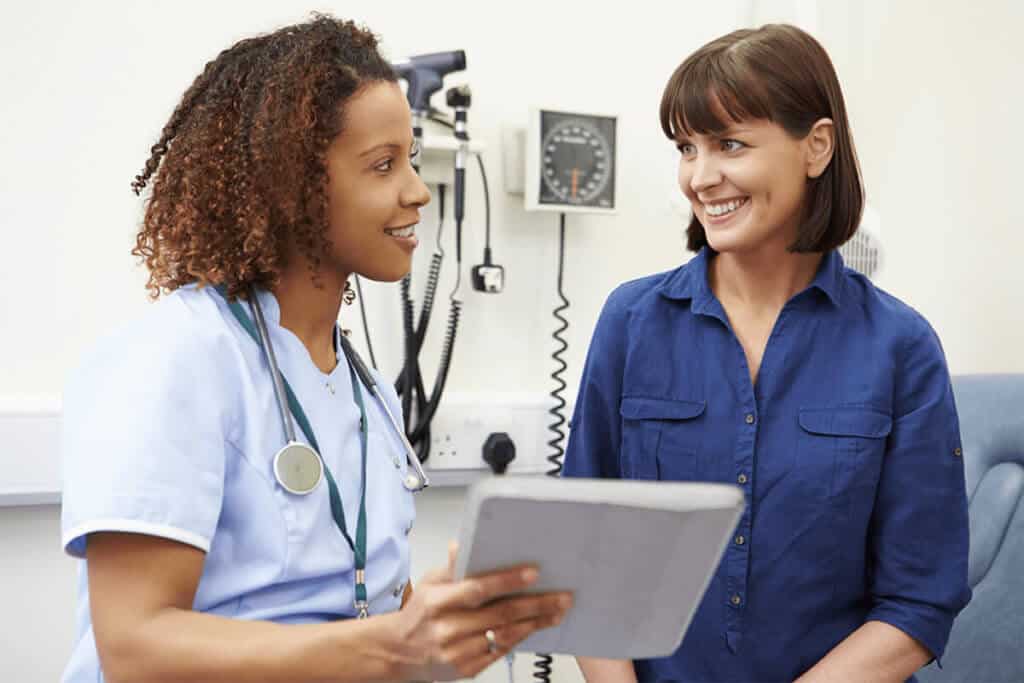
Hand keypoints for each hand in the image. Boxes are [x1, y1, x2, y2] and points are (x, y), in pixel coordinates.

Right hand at [387, 542, 572, 680]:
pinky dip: (519, 639)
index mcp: (438, 602)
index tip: (533, 573)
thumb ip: (451, 567)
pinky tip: (534, 628)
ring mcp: (457, 652)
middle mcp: (448, 628)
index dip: (507, 581)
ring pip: (505, 635)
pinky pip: (500, 653)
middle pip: (500, 615)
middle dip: (536, 604)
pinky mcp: (466, 669)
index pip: (477, 589)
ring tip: (556, 612)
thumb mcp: (429, 583)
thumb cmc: (419, 613)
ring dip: (535, 623)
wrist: (400, 652)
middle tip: (561, 596)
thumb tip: (460, 545)